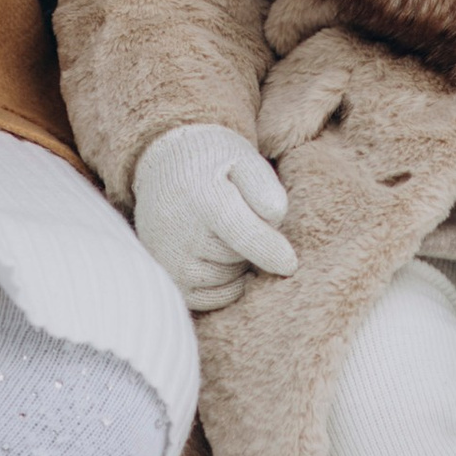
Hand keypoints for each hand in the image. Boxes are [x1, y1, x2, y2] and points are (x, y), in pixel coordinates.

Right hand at [131, 120, 298, 310]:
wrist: (164, 168)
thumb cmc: (213, 164)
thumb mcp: (242, 158)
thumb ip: (263, 184)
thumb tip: (276, 217)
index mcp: (202, 195)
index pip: (241, 231)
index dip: (269, 249)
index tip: (290, 264)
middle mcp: (179, 231)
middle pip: (241, 256)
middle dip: (253, 244)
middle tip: (238, 218)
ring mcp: (171, 259)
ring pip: (230, 278)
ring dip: (237, 262)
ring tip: (221, 232)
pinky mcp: (171, 279)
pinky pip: (216, 297)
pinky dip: (226, 283)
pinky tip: (216, 256)